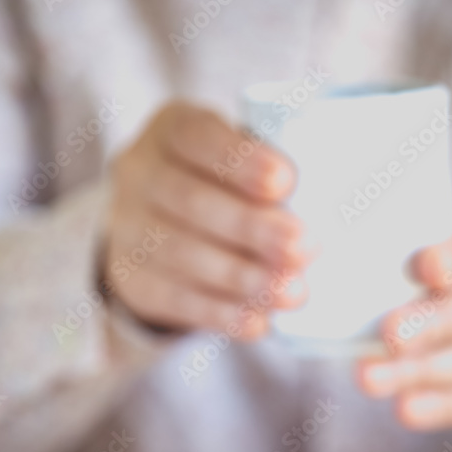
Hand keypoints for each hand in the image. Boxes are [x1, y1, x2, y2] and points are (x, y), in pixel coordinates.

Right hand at [104, 102, 308, 338]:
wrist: (149, 224)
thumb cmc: (216, 182)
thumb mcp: (230, 156)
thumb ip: (265, 172)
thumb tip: (324, 209)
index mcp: (170, 129)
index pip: (198, 137)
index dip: (240, 160)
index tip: (285, 182)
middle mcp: (139, 175)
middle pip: (191, 202)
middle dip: (251, 228)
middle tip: (303, 247)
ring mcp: (128, 230)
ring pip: (184, 256)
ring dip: (244, 278)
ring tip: (293, 292)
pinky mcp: (133, 280)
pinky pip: (178, 300)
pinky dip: (223, 314)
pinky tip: (259, 322)